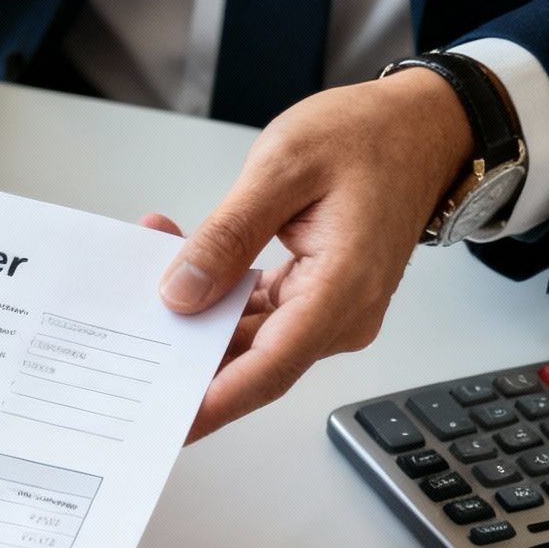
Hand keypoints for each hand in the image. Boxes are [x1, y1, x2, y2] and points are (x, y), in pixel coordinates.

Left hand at [155, 69, 474, 440]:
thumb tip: (180, 294)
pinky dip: (216, 294)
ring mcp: (330, 310)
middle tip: (124, 356)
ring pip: (248, 337)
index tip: (169, 421)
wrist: (424, 126)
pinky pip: (257, 312)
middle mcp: (342, 314)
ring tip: (140, 280)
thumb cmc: (368, 136)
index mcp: (343, 288)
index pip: (272, 367)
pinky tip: (177, 263)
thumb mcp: (283, 167)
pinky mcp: (316, 297)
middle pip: (253, 360)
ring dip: (195, 315)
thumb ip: (227, 235)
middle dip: (186, 356)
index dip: (216, 401)